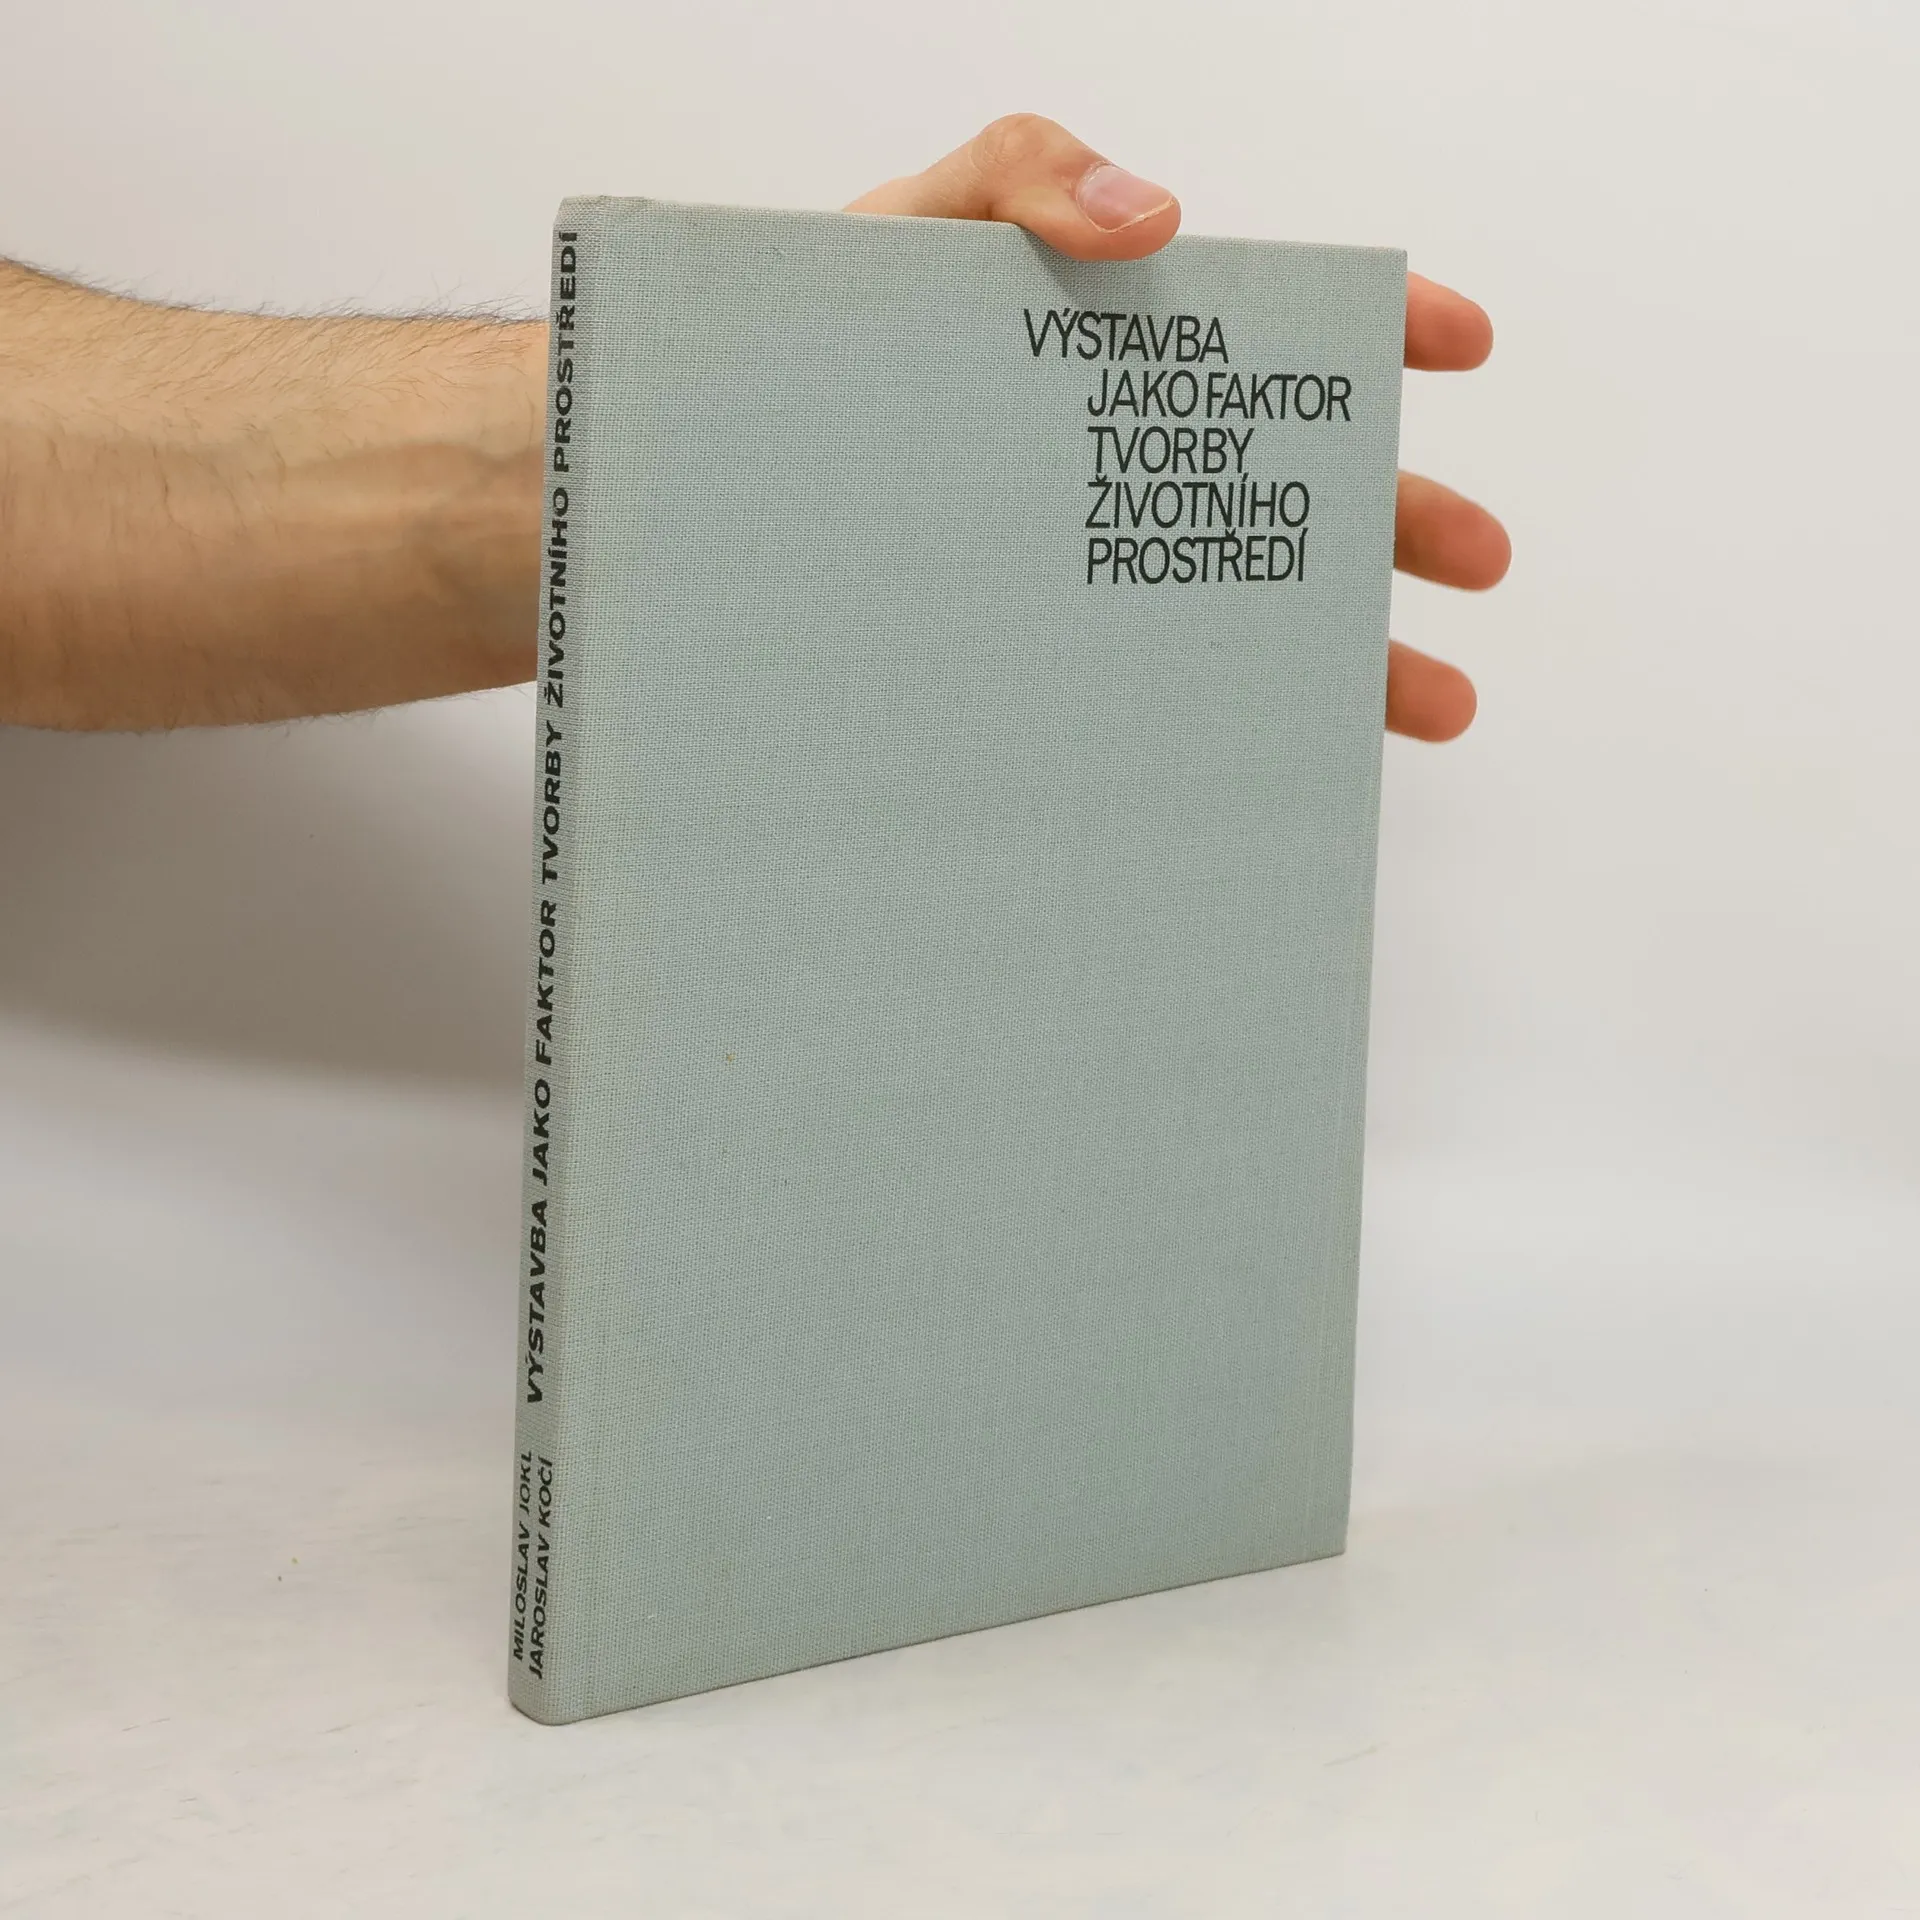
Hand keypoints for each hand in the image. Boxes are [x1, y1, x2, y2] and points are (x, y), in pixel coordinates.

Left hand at [848, 116, 1506, 743]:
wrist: (729, 479)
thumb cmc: (818, 340)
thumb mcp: (916, 225)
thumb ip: (1025, 173)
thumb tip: (1160, 215)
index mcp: (1119, 349)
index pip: (1273, 327)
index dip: (1376, 328)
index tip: (1461, 341)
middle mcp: (1126, 462)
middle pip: (1292, 484)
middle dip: (1400, 518)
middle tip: (1480, 556)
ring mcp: (1095, 565)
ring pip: (1249, 605)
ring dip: (1355, 654)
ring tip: (1435, 704)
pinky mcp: (1052, 653)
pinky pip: (1159, 693)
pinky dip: (1231, 728)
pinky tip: (1282, 764)